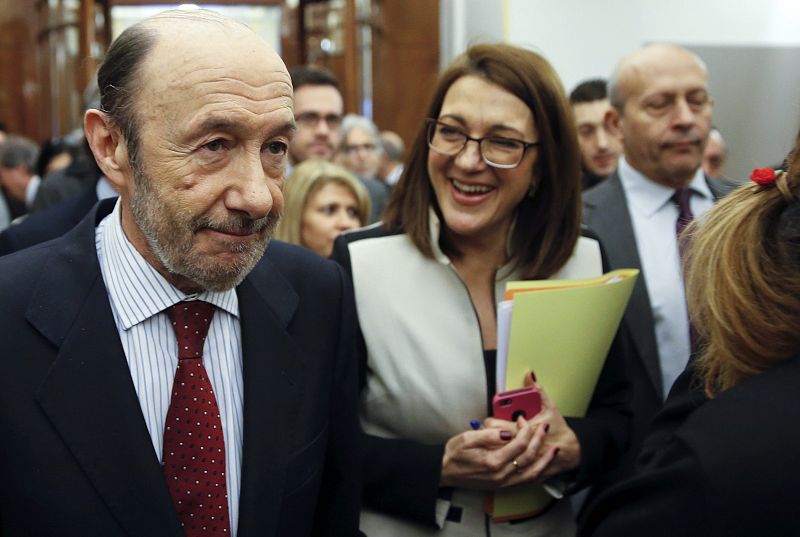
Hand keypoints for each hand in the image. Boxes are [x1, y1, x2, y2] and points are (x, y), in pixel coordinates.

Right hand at [439, 420, 553, 489]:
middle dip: (539, 441)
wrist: (445, 472)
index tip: (524, 419)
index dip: (525, 430)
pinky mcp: (503, 486)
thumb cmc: (454, 454)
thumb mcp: (466, 438)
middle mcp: (501, 475)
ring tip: (554, 450)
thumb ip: (488, 435)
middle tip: (544, 428)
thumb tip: (507, 432)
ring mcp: (503, 483)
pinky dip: (538, 474)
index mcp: (492, 461)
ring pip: (532, 473)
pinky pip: (526, 482)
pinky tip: (543, 467)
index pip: (518, 444)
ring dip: (545, 461)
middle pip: (528, 457)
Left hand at [485, 372, 580, 480]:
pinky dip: (501, 459)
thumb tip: (530, 375)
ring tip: (493, 441)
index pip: (496, 426)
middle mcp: (519, 446)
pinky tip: (501, 453)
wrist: (570, 452)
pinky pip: (504, 464)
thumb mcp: (550, 407)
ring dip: (492, 447)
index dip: (490, 422)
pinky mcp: (521, 468)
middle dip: (489, 434)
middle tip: (488, 430)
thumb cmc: (558, 429)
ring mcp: (519, 459)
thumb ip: (538, 391)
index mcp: (522, 430)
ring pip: (496, 454)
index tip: (492, 419)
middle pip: (492, 440)